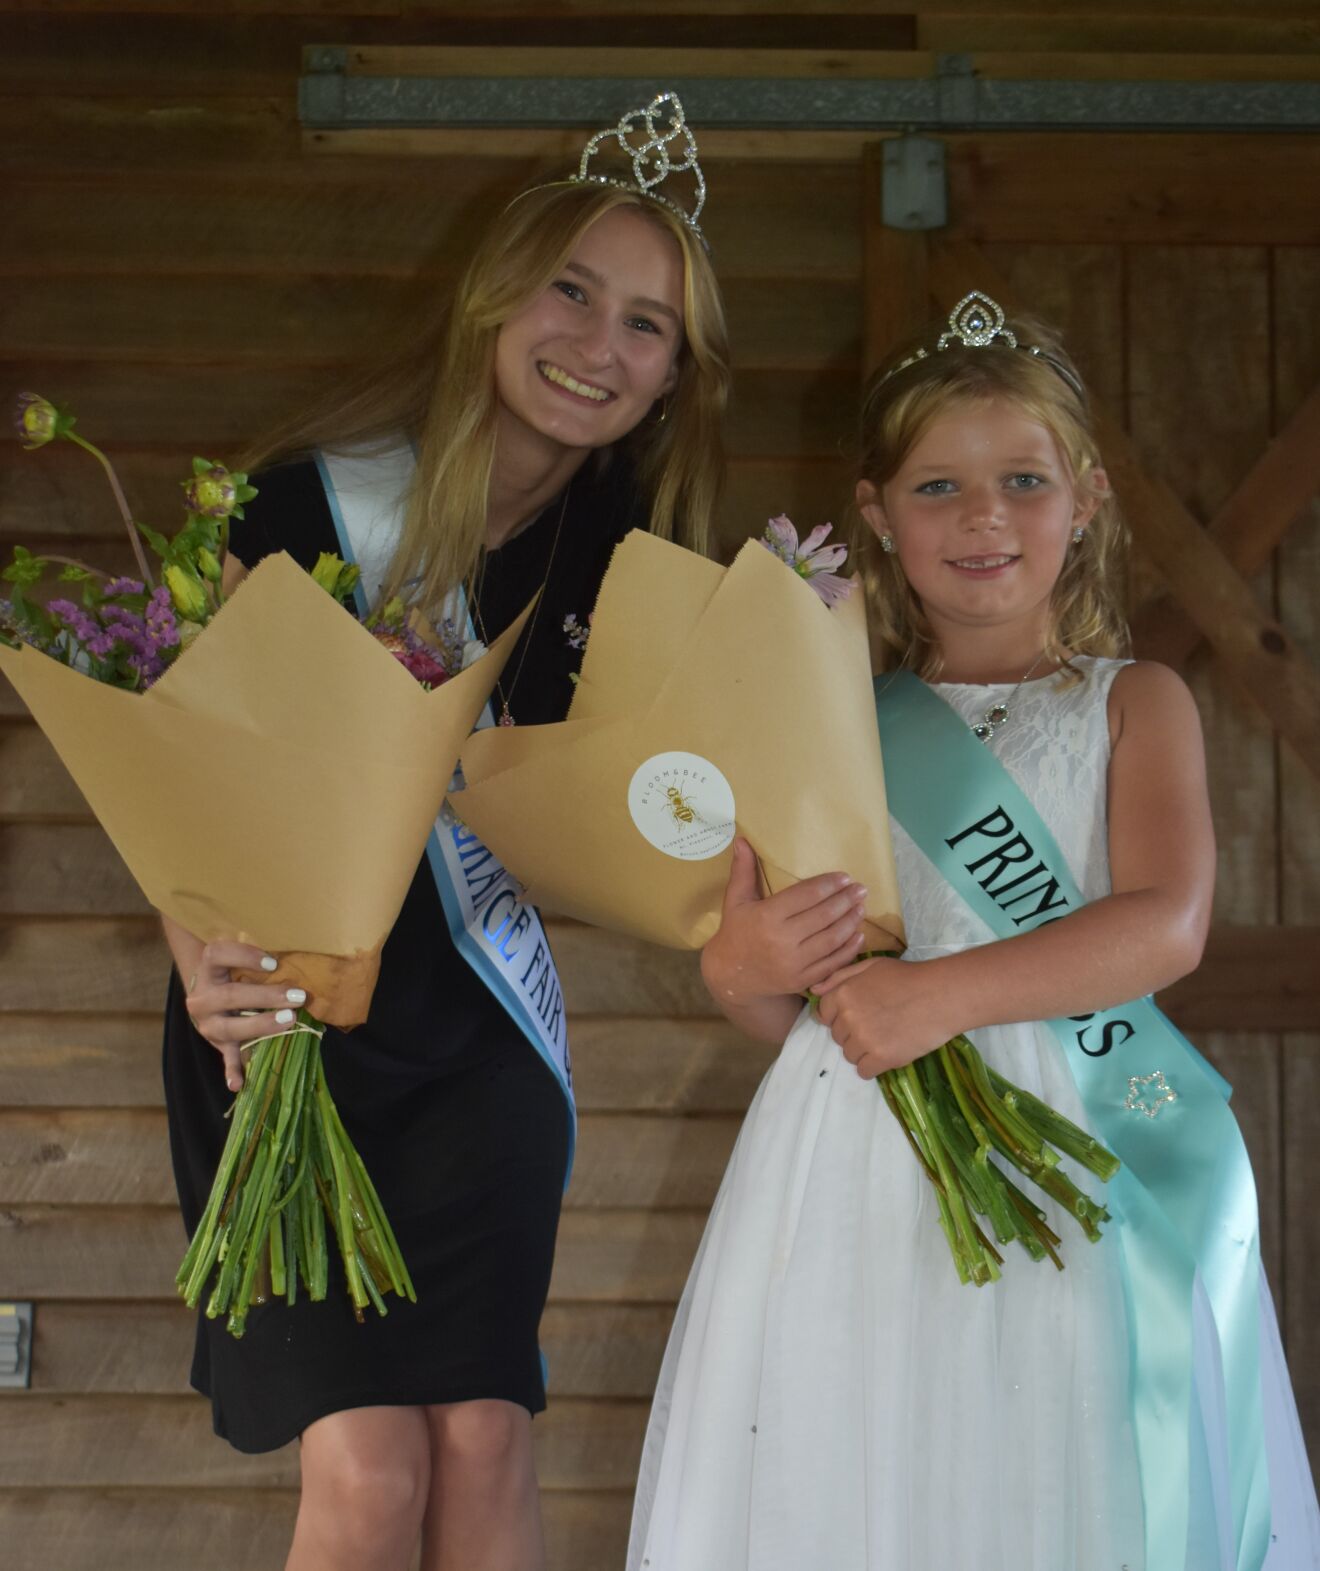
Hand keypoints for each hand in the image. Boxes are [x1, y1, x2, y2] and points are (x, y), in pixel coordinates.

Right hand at [183, 941, 306, 1091]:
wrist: (209, 996)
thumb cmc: (235, 973)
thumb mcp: (239, 961)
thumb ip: (261, 961)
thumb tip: (303, 963)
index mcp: (207, 969)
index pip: (217, 954)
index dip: (244, 956)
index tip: (273, 962)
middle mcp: (202, 997)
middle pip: (229, 995)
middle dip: (265, 996)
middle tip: (297, 997)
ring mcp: (208, 1023)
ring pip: (229, 1027)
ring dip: (260, 1025)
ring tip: (288, 1021)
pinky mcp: (217, 1043)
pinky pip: (225, 1058)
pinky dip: (232, 1071)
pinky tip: (238, 1084)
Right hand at [701, 838, 867, 1008]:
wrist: (732, 977)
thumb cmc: (735, 933)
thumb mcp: (735, 901)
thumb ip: (743, 871)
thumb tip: (742, 840)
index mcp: (767, 916)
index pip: (806, 895)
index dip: (828, 884)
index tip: (844, 877)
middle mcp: (782, 940)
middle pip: (823, 916)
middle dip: (845, 900)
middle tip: (860, 889)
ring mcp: (794, 963)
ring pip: (831, 939)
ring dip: (851, 921)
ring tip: (861, 907)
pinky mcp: (802, 980)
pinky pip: (832, 963)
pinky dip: (848, 949)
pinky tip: (858, 935)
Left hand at [814, 954, 951, 1078]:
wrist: (941, 995)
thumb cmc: (907, 977)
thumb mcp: (871, 966)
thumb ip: (839, 977)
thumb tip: (814, 992)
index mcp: (842, 994)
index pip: (823, 1016)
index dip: (839, 1017)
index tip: (857, 1015)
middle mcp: (847, 1017)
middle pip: (837, 1037)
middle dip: (852, 1033)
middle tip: (877, 1024)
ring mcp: (863, 1039)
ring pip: (849, 1055)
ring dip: (863, 1051)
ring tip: (885, 1037)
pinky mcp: (880, 1057)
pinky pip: (863, 1071)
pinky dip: (874, 1066)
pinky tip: (888, 1053)